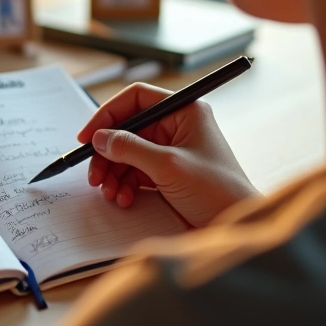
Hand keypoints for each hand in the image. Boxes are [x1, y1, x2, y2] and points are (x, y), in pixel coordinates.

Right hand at [78, 83, 259, 226]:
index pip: (137, 99)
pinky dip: (124, 184)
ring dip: (113, 172)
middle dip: (108, 152)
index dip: (108, 114)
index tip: (88, 135)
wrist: (237, 227)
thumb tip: (100, 138)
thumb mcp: (168, 166)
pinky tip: (123, 198)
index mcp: (185, 111)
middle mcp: (177, 126)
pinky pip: (135, 171)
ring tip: (108, 192)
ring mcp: (172, 150)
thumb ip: (130, 148)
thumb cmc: (218, 191)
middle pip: (127, 129)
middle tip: (94, 173)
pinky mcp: (168, 173)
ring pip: (128, 152)